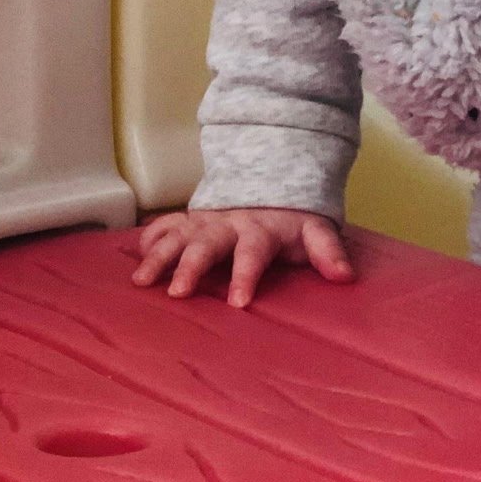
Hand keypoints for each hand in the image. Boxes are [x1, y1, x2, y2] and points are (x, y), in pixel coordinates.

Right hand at [131, 207, 351, 307]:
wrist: (268, 179)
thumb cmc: (290, 220)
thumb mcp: (314, 229)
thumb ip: (327, 251)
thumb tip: (345, 275)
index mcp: (259, 230)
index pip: (253, 253)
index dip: (245, 275)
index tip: (237, 302)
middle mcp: (227, 224)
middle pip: (207, 244)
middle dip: (191, 266)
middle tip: (177, 292)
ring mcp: (205, 220)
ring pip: (179, 235)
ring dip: (160, 255)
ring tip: (142, 281)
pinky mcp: (189, 219)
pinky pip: (166, 224)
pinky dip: (149, 236)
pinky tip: (134, 253)